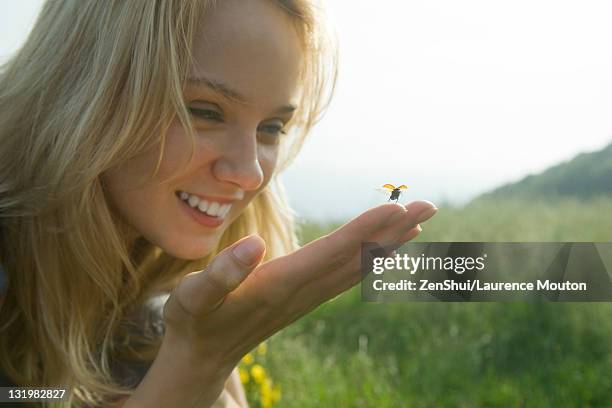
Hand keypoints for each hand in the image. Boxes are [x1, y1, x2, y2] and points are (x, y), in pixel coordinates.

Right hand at [162, 201, 436, 370]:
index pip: (332, 252)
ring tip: (417, 222)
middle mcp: (302, 291)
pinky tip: (383, 252)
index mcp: (280, 285)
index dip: (365, 230)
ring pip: (356, 267)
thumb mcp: (193, 298)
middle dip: (392, 230)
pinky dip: (369, 259)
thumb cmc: (193, 323)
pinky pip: (345, 275)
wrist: (202, 358)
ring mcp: (306, 297)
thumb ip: (221, 274)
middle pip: (357, 257)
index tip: (398, 207)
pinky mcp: (303, 298)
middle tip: (430, 205)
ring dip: (388, 243)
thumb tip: (254, 244)